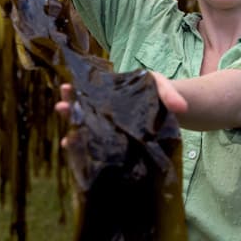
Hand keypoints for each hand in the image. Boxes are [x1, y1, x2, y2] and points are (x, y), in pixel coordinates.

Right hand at [54, 76, 187, 144]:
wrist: (169, 115)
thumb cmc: (161, 97)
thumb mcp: (163, 88)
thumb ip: (169, 94)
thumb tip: (181, 108)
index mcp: (112, 92)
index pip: (89, 89)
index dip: (75, 89)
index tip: (65, 87)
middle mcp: (105, 109)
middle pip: (82, 107)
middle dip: (69, 107)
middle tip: (60, 106)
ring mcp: (109, 126)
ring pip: (86, 127)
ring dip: (74, 131)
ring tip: (66, 139)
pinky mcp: (115, 142)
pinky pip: (97, 144)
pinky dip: (86, 148)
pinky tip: (78, 154)